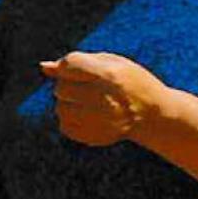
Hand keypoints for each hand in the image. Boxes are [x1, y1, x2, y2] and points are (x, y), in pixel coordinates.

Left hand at [41, 51, 168, 146]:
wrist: (154, 115)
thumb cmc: (130, 82)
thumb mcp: (112, 63)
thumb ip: (77, 62)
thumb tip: (43, 67)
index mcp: (110, 75)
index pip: (69, 64)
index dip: (68, 65)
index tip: (78, 69)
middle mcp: (104, 99)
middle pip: (61, 88)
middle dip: (68, 85)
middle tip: (88, 88)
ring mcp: (99, 120)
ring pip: (60, 108)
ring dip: (69, 103)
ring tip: (90, 102)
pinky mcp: (93, 136)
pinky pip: (64, 125)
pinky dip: (72, 119)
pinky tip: (91, 116)